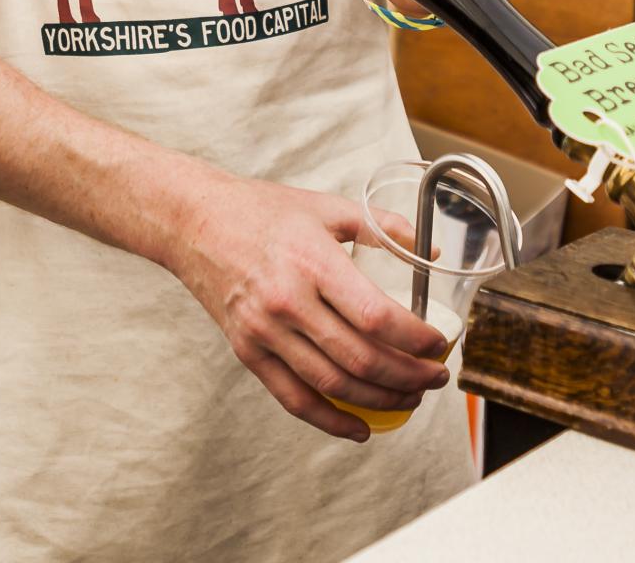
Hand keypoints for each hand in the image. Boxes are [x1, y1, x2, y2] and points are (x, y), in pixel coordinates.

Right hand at [165, 173, 450, 441]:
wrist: (194, 222)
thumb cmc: (263, 211)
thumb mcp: (329, 207)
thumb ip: (383, 227)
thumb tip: (430, 251)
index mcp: (313, 263)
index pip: (376, 317)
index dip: (415, 339)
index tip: (439, 343)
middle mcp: (288, 302)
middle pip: (360, 358)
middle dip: (408, 375)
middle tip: (435, 376)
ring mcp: (265, 332)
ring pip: (332, 384)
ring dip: (379, 400)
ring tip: (410, 397)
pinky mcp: (247, 352)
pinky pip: (293, 398)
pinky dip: (330, 420)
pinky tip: (360, 428)